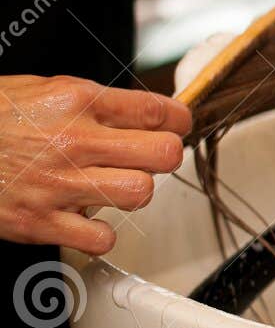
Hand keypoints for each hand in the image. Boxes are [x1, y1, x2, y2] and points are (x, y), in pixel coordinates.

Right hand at [0, 75, 190, 254]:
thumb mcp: (43, 90)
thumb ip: (96, 103)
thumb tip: (147, 114)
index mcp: (76, 100)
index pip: (159, 111)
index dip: (179, 122)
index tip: (177, 128)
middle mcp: (72, 140)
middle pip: (163, 154)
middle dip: (163, 157)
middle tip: (148, 158)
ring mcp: (58, 182)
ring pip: (141, 193)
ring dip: (134, 192)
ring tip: (113, 185)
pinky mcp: (40, 221)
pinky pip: (102, 237)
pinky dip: (101, 232)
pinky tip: (86, 217)